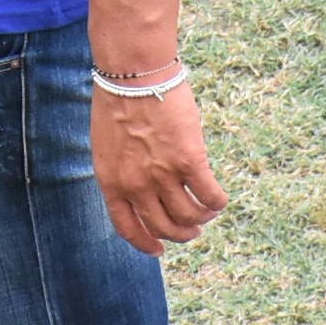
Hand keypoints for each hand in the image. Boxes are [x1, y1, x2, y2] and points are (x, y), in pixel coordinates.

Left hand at [89, 82, 227, 254]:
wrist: (134, 74)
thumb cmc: (119, 101)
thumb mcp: (107, 144)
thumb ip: (121, 171)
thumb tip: (142, 194)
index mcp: (110, 180)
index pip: (126, 227)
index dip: (144, 243)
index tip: (159, 250)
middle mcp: (135, 184)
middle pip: (163, 228)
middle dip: (180, 234)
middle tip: (192, 229)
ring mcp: (162, 175)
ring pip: (189, 218)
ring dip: (201, 219)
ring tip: (206, 211)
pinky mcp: (189, 162)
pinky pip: (210, 197)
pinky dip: (217, 203)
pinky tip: (218, 197)